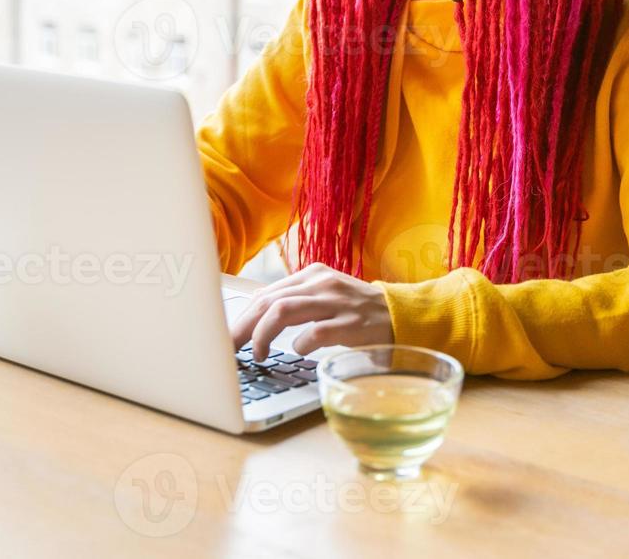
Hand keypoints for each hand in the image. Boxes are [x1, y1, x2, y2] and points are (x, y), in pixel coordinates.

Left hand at [230, 262, 393, 360]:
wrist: (402, 313)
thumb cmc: (357, 310)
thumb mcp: (325, 295)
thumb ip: (296, 300)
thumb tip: (255, 313)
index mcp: (313, 274)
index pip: (266, 293)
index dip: (242, 316)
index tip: (227, 336)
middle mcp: (322, 283)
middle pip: (269, 301)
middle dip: (243, 327)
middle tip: (228, 348)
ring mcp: (336, 302)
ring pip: (284, 311)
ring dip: (263, 335)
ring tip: (258, 354)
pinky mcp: (351, 324)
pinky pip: (315, 332)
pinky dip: (300, 344)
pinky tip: (298, 351)